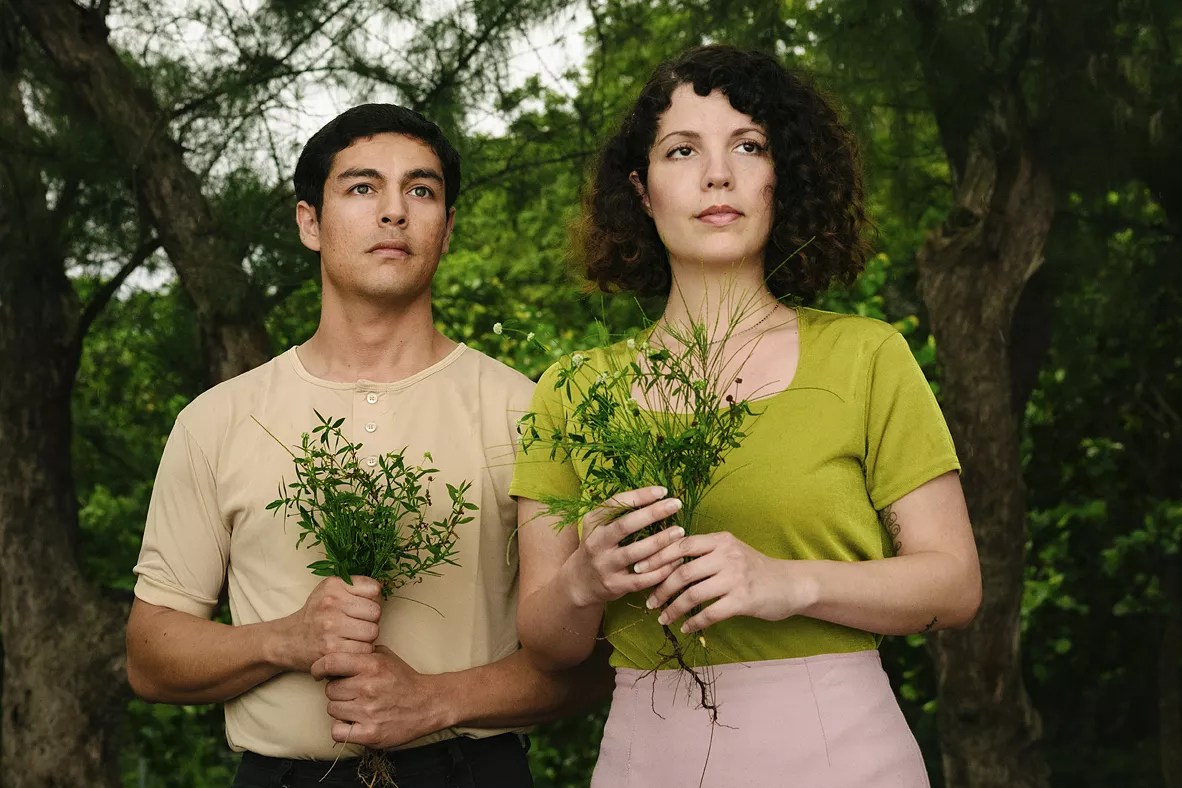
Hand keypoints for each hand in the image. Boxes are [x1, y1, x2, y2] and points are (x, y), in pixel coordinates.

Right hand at [275, 576, 382, 672]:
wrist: (288, 640)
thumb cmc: (315, 615)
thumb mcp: (330, 591)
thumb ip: (356, 585)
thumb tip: (384, 587)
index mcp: (333, 585)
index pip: (374, 589)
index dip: (372, 600)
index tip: (361, 607)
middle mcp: (331, 603)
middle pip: (376, 612)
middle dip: (371, 621)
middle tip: (357, 625)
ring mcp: (331, 627)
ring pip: (373, 632)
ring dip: (367, 638)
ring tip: (353, 637)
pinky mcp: (332, 650)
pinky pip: (364, 650)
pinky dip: (360, 652)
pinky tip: (349, 648)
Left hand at [313, 646, 447, 748]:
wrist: (428, 704)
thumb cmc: (404, 679)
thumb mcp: (385, 656)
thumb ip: (360, 653)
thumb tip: (334, 655)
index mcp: (371, 665)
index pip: (330, 663)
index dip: (319, 668)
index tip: (319, 673)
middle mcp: (368, 687)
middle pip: (330, 690)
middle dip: (338, 691)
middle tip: (353, 692)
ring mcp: (368, 712)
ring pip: (332, 710)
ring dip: (341, 709)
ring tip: (357, 707)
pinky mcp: (370, 734)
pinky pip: (337, 731)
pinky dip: (343, 729)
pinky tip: (354, 723)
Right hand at [562, 486, 686, 607]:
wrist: (579, 582)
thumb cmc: (599, 547)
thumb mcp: (598, 526)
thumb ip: (619, 512)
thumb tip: (654, 496)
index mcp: (593, 523)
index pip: (615, 504)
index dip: (639, 496)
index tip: (662, 491)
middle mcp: (596, 543)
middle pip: (625, 525)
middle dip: (653, 513)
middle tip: (676, 504)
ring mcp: (605, 566)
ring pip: (636, 553)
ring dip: (661, 541)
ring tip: (680, 531)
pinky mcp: (616, 586)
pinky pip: (643, 578)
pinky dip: (662, 569)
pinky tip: (677, 559)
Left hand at [642, 532, 814, 632]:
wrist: (790, 584)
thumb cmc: (754, 569)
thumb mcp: (731, 552)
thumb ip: (704, 553)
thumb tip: (665, 562)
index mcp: (720, 540)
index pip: (681, 545)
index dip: (657, 557)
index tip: (638, 569)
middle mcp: (727, 555)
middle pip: (682, 572)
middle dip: (660, 589)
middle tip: (649, 602)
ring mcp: (736, 578)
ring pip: (693, 594)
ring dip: (673, 609)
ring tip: (663, 618)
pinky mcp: (743, 600)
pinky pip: (710, 613)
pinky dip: (693, 622)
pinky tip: (686, 628)